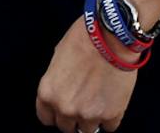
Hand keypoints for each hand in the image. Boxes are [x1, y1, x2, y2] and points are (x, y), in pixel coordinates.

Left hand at [34, 18, 135, 132]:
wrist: (112, 35)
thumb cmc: (86, 38)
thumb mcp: (59, 57)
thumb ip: (58, 80)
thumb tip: (64, 88)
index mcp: (48, 93)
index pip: (46, 119)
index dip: (56, 114)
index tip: (64, 110)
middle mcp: (65, 108)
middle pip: (66, 127)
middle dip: (74, 117)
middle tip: (85, 101)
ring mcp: (88, 114)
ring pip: (88, 130)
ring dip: (93, 118)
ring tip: (101, 99)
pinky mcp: (111, 114)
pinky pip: (110, 127)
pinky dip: (112, 117)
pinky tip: (113, 100)